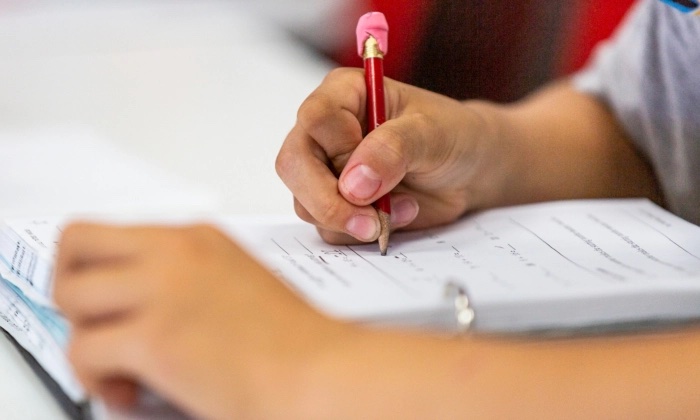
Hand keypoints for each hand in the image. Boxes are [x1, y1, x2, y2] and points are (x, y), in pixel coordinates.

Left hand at [54, 222, 346, 418]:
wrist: (319, 371)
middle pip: (75, 243)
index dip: (98, 272)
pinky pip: (82, 351)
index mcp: (197, 238)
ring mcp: (162, 289)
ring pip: (69, 295)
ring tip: (116, 365)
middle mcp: (174, 252)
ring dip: (83, 336)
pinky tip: (130, 390)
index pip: (112, 233)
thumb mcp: (238, 282)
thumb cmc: (293, 339)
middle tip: (95, 322)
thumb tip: (144, 302)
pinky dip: (95, 379)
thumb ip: (189, 279)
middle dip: (71, 287)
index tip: (105, 301)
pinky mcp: (154, 336)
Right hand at [276, 68, 500, 244]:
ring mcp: (327, 170)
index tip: (373, 171)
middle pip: (294, 166)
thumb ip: (394, 148)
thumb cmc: (453, 136)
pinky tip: (397, 216)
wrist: (471, 170)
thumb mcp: (433, 133)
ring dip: (352, 219)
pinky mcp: (337, 204)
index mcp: (344, 94)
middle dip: (329, 202)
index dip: (339, 149)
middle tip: (370, 222)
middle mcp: (326, 131)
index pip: (315, 118)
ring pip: (306, 203)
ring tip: (402, 208)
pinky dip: (361, 232)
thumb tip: (352, 184)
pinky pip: (328, 228)